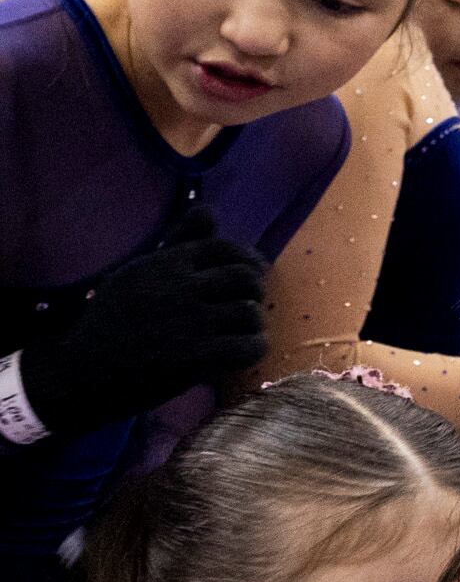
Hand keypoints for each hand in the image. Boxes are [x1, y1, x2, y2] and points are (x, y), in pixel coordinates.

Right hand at [18, 207, 268, 437]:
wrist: (83, 372)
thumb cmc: (112, 320)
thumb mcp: (138, 272)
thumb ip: (179, 241)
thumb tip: (209, 209)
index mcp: (166, 263)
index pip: (226, 249)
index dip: (246, 262)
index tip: (248, 278)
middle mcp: (180, 287)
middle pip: (246, 280)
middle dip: (253, 294)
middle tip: (243, 309)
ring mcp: (190, 322)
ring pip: (250, 313)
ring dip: (252, 325)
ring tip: (239, 333)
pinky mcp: (196, 357)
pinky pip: (249, 346)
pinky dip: (252, 349)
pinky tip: (239, 353)